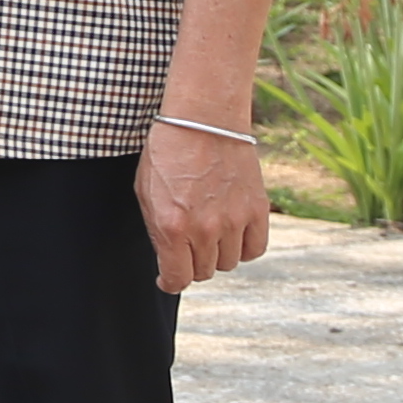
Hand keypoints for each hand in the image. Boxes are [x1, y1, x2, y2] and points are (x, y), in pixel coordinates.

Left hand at [137, 120, 271, 293]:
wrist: (202, 120)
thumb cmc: (167, 151)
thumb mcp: (145, 192)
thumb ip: (157, 230)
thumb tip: (167, 257)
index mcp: (171, 226)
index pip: (177, 278)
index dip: (170, 282)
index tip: (168, 279)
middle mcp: (205, 229)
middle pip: (204, 272)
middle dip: (192, 263)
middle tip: (187, 246)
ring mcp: (234, 220)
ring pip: (229, 263)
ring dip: (217, 254)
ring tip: (209, 232)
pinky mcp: (258, 210)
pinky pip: (255, 249)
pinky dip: (244, 247)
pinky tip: (233, 234)